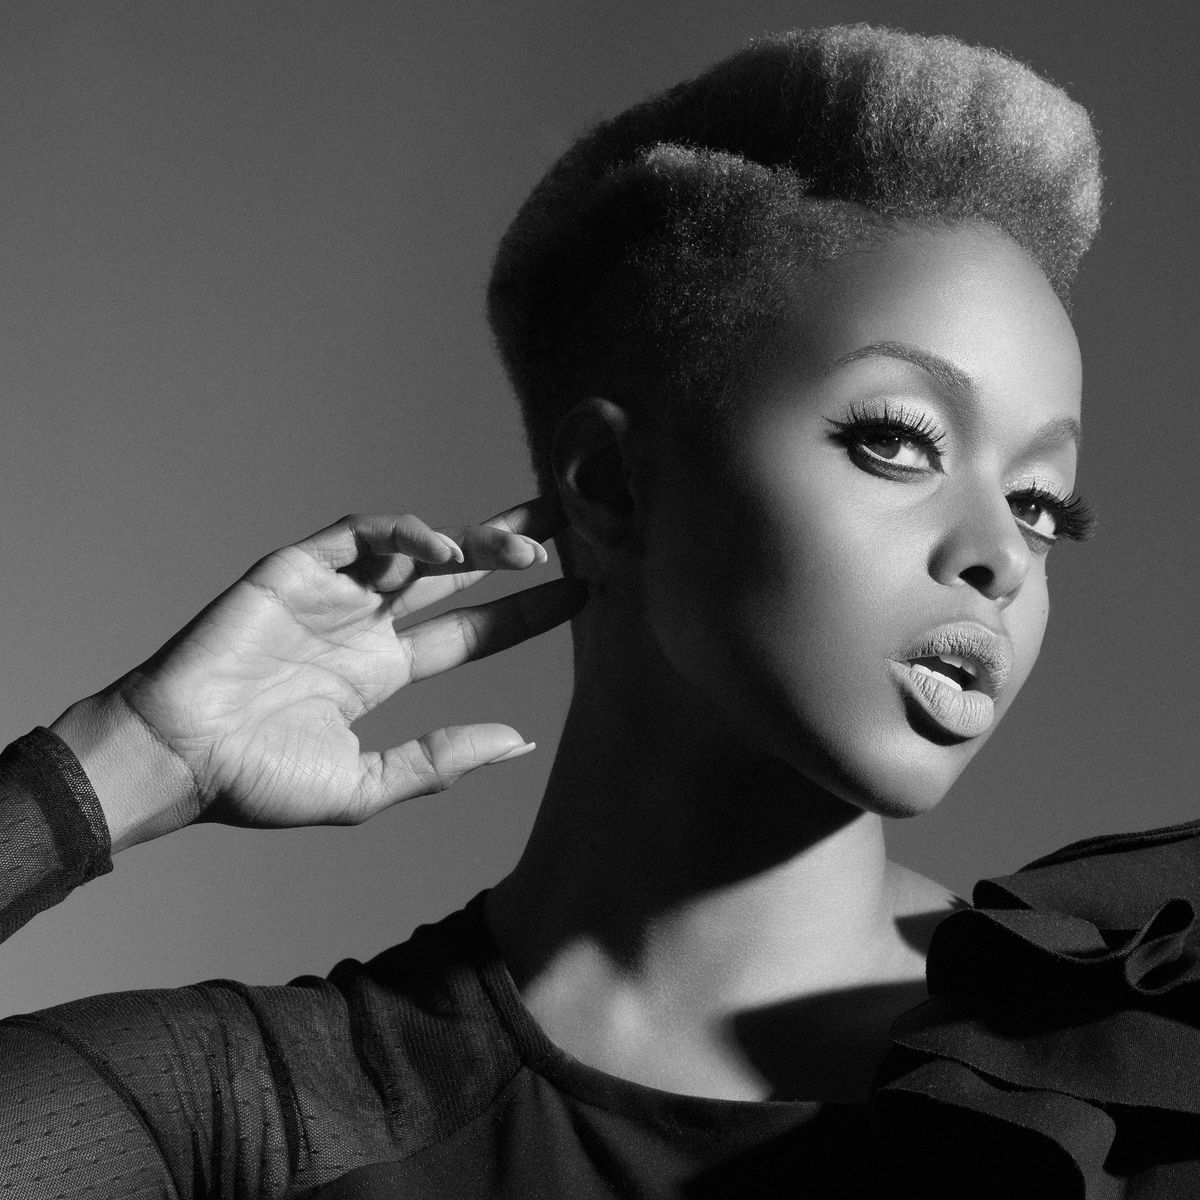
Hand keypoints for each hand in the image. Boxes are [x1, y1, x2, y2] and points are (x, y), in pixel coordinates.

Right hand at [55, 498, 583, 849]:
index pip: (470, 632)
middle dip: (511, 552)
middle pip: (456, 577)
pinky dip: (404, 535)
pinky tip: (447, 549)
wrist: (175, 760)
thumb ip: (440, 761)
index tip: (581, 595)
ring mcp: (332, 594)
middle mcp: (364, 625)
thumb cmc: (257, 782)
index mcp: (381, 670)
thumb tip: (521, 740)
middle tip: (571, 529)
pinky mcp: (295, 570)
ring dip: (475, 542)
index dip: (524, 613)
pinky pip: (359, 536)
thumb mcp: (365, 784)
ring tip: (530, 549)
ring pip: (418, 549)